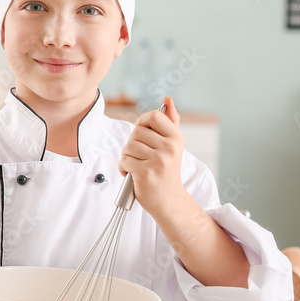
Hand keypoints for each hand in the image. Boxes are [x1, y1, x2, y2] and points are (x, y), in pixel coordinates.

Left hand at [119, 96, 186, 213]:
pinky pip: (124, 160)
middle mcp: (169, 148)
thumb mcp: (173, 145)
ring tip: (137, 165)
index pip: (153, 117)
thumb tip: (167, 99)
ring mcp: (158, 160)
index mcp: (176, 138)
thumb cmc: (167, 171)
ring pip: (128, 146)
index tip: (142, 134)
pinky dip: (123, 168)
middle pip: (136, 132)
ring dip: (127, 157)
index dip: (141, 122)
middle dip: (133, 144)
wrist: (169, 201)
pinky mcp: (145, 173)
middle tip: (141, 156)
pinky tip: (131, 174)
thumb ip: (170, 121)